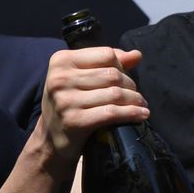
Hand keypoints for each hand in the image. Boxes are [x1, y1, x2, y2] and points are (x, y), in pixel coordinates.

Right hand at [38, 47, 146, 168]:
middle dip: (130, 85)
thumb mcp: (82, 77)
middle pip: (112, 74)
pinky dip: (131, 113)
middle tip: (135, 95)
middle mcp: (59, 79)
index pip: (107, 54)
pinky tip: (142, 115)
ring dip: (134, 100)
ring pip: (115, 93)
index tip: (124, 77)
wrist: (51, 138)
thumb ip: (108, 63)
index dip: (121, 66)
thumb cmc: (70, 102)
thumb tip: (137, 55)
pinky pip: (112, 112)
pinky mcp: (74, 121)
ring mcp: (65, 101)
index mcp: (61, 61)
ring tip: (140, 104)